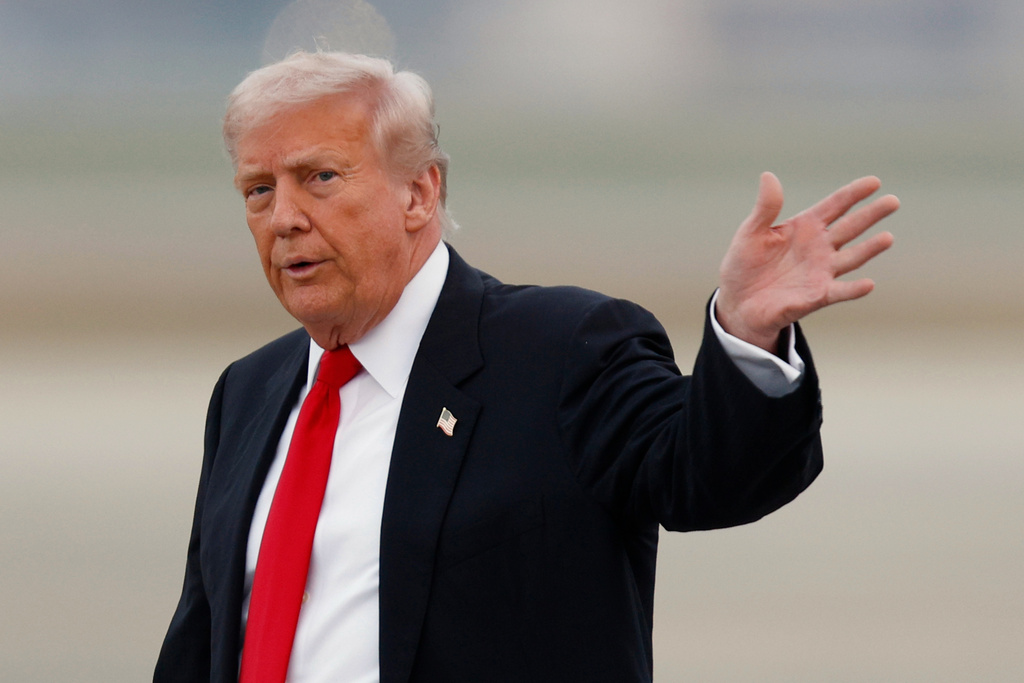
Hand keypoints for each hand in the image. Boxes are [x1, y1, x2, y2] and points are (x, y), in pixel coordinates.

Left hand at [716, 172, 897, 351]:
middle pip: (850, 227)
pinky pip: (839, 292)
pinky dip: (853, 289)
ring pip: (851, 258)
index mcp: (805, 227)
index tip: (874, 182)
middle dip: (871, 215)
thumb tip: (768, 176)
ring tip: (887, 238)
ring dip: (869, 249)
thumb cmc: (745, 265)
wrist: (738, 302)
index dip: (853, 194)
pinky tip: (868, 284)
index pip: (835, 206)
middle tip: (893, 201)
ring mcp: (820, 272)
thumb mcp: (750, 233)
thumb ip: (765, 208)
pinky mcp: (816, 296)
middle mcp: (819, 248)